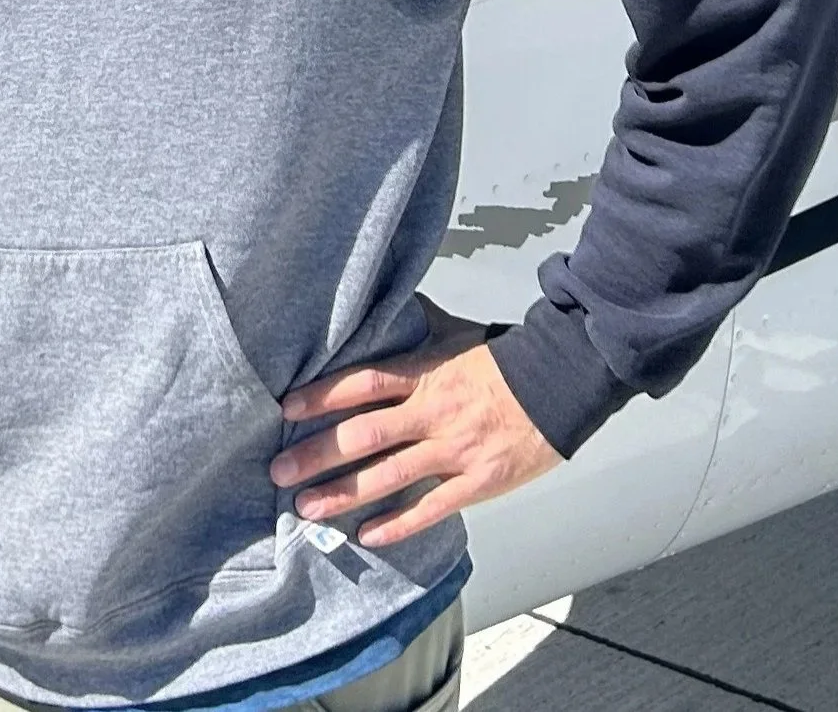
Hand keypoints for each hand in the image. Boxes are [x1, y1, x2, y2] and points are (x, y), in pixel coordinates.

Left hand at [268, 299, 559, 547]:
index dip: (321, 396)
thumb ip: (414, 330)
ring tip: (306, 508)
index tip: (285, 409)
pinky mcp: (478, 482)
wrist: (559, 383)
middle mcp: (432, 413)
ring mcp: (454, 451)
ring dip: (344, 494)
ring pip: (388, 476)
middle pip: (364, 435)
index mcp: (425, 375)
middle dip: (317, 454)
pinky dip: (398, 524)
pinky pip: (431, 508)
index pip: (362, 383)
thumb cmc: (501, 360)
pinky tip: (367, 534)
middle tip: (278, 472)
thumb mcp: (453, 336)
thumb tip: (384, 302)